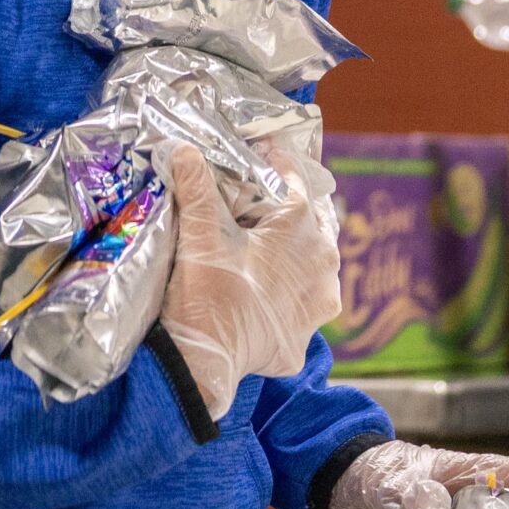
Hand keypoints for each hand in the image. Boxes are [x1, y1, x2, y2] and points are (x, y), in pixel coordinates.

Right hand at [159, 145, 342, 419]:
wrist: (204, 359)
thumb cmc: (207, 289)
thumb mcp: (200, 233)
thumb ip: (197, 187)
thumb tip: (185, 149)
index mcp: (303, 228)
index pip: (295, 183)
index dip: (278, 166)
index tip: (264, 154)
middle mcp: (324, 264)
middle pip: (314, 225)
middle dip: (291, 213)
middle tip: (262, 206)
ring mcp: (319, 304)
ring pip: (315, 268)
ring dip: (295, 257)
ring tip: (265, 253)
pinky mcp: (305, 337)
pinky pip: (300, 308)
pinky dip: (285, 298)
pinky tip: (263, 296)